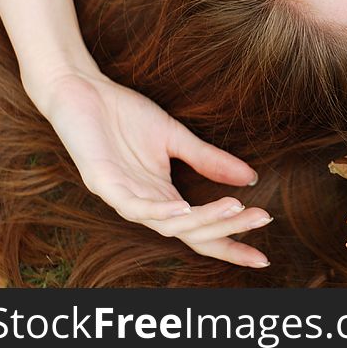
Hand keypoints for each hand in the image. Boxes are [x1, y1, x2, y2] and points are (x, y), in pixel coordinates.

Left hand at [34, 65, 271, 267]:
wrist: (82, 89)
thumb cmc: (125, 115)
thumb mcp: (176, 137)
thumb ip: (209, 160)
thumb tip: (250, 177)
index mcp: (162, 197)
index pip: (201, 231)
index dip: (232, 244)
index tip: (264, 257)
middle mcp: (145, 205)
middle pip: (191, 233)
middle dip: (228, 232)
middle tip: (262, 219)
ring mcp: (123, 196)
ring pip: (167, 225)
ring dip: (203, 220)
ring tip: (235, 208)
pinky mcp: (102, 182)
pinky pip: (133, 206)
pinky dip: (160, 210)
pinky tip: (184, 207)